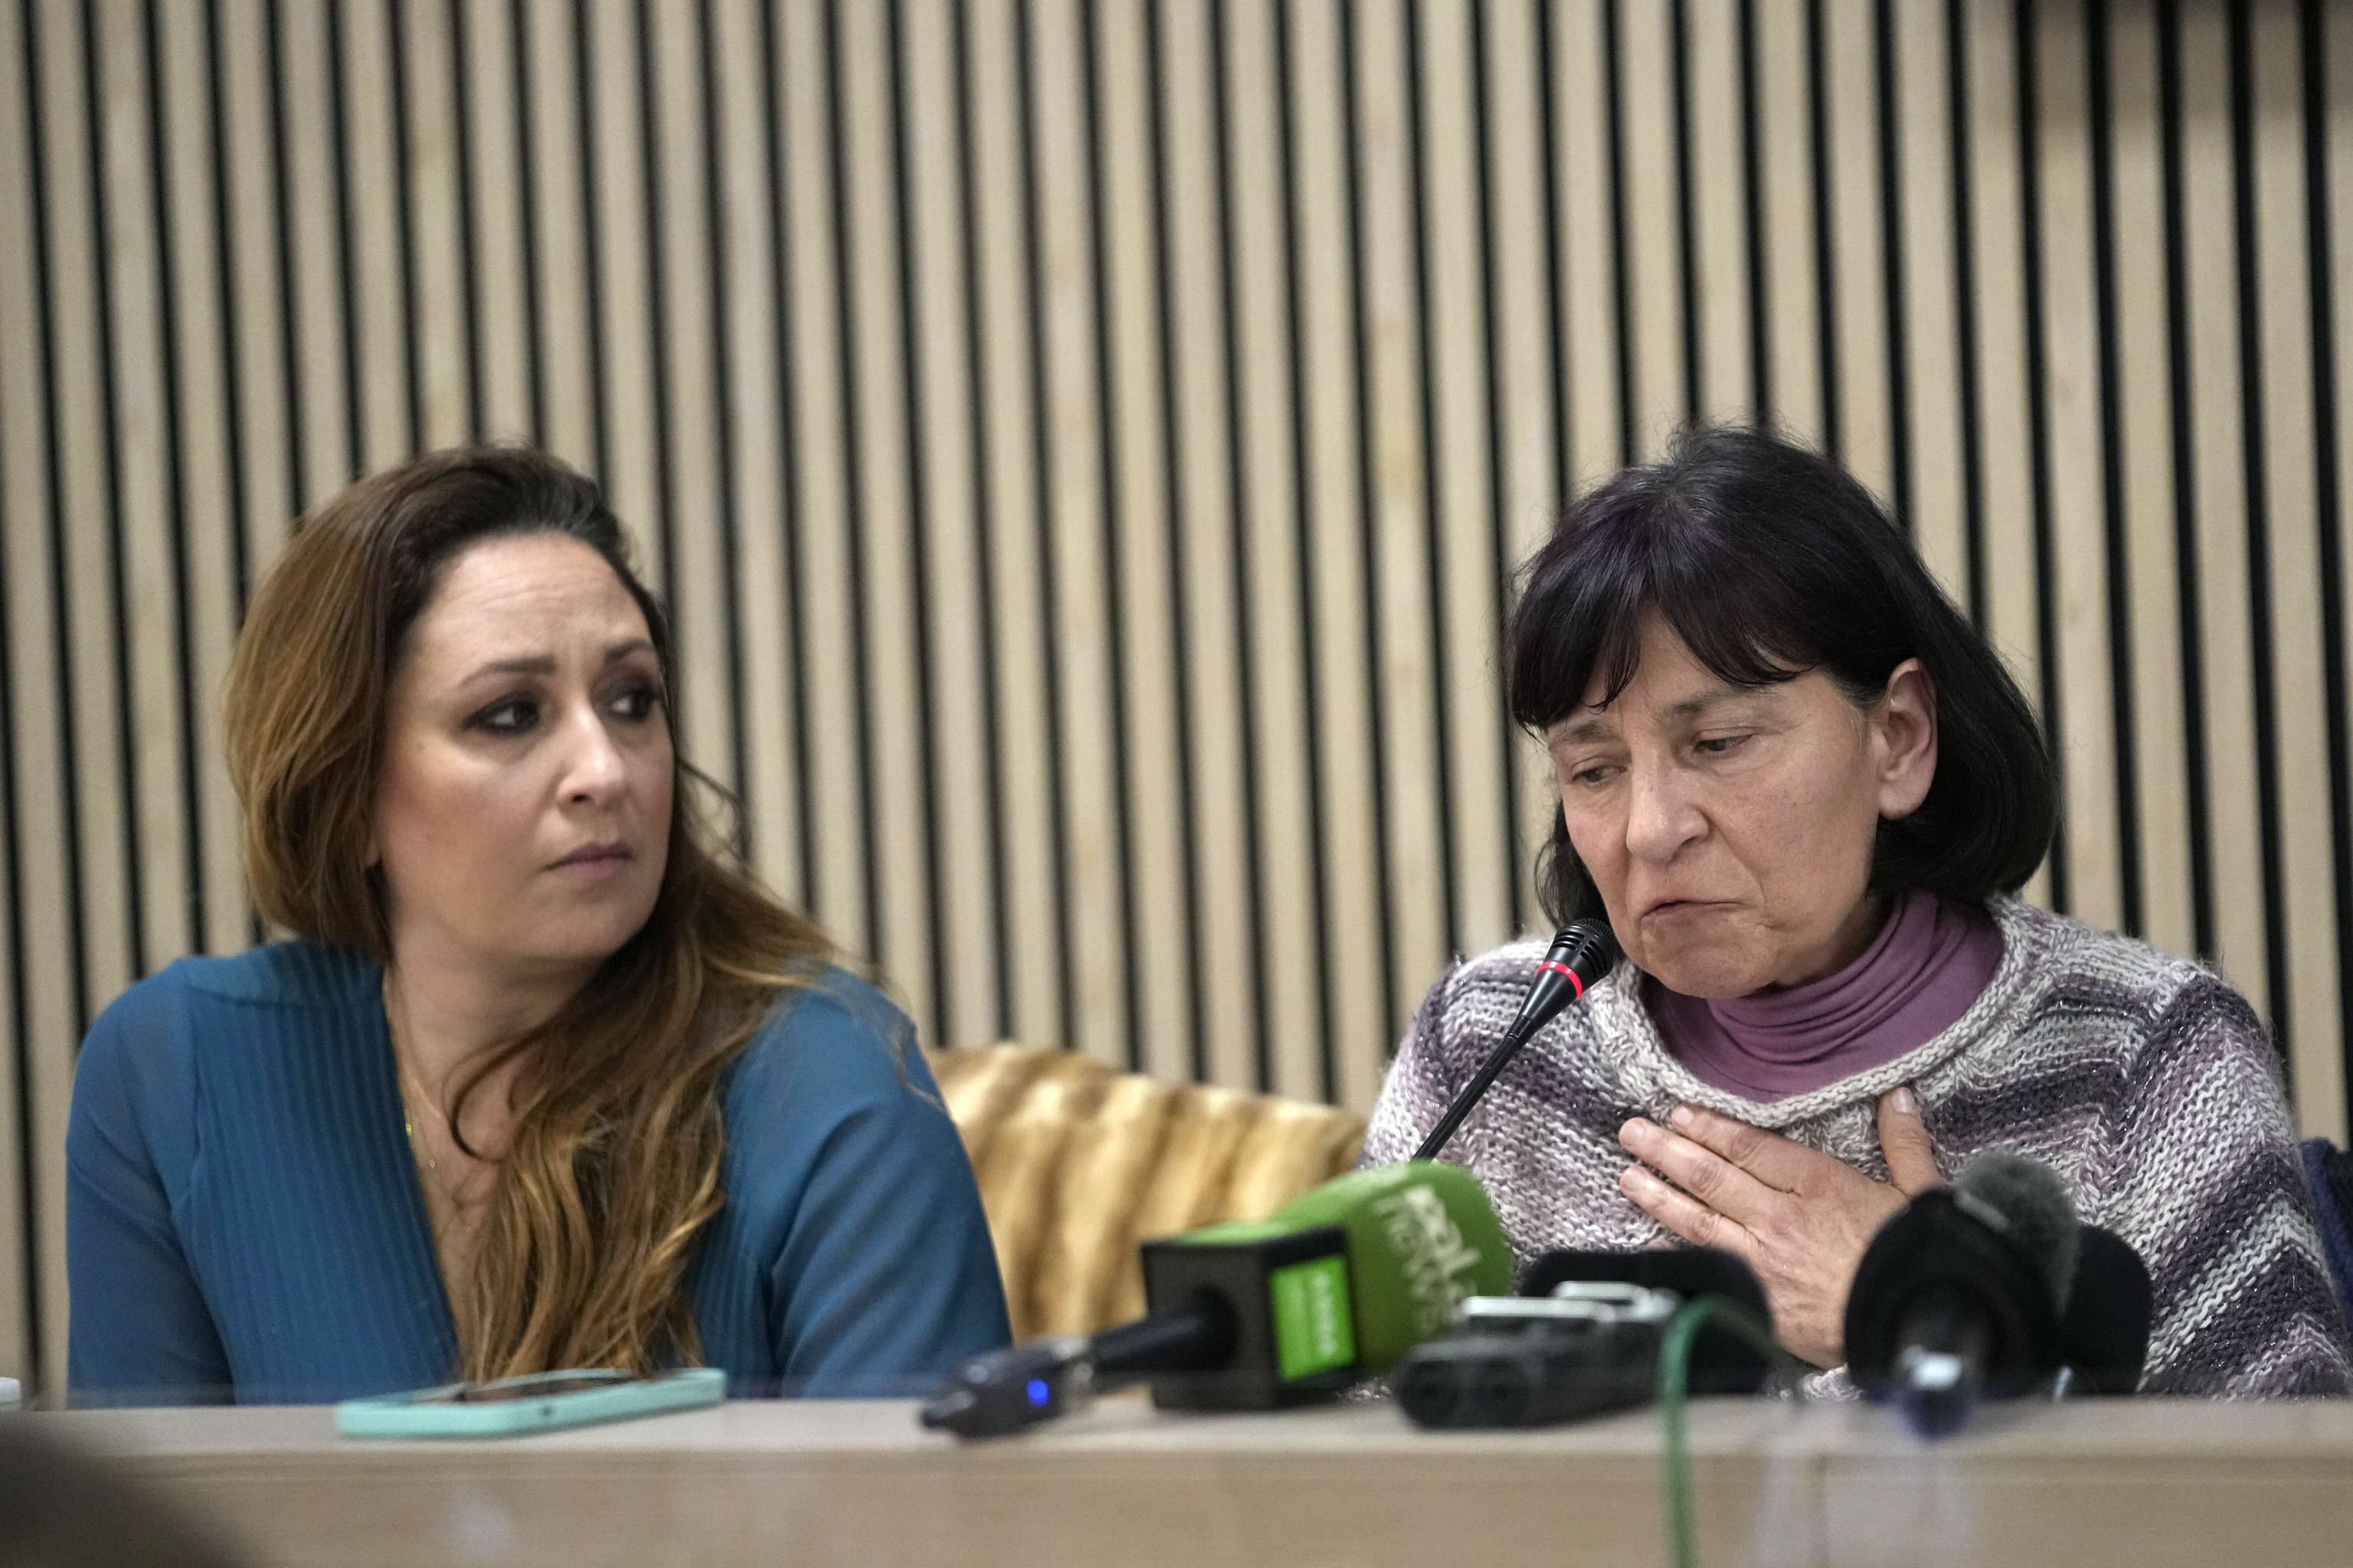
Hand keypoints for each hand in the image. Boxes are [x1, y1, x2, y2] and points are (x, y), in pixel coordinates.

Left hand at [1615, 1088, 1939, 1368]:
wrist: (1914, 1326)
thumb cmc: (1917, 1261)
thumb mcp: (1920, 1195)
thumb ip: (1904, 1143)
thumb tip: (1898, 1097)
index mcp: (1818, 1184)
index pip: (1749, 1146)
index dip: (1710, 1127)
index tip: (1678, 1113)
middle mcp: (1780, 1217)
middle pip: (1711, 1176)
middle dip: (1666, 1150)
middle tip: (1631, 1132)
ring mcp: (1763, 1260)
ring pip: (1699, 1220)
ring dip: (1659, 1196)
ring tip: (1627, 1176)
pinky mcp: (1758, 1300)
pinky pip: (1708, 1270)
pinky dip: (1677, 1255)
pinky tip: (1650, 1244)